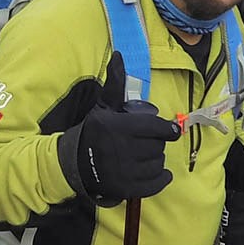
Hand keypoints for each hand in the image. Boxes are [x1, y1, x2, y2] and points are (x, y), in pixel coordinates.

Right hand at [67, 52, 179, 201]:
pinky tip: (159, 172)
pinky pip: (155, 184)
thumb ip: (116, 83)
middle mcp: (120, 150)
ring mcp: (123, 172)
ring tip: (145, 154)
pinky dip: (161, 178)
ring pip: (157, 164)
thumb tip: (120, 55)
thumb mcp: (104, 106)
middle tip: (146, 140)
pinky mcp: (125, 189)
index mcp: (117, 127)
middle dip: (156, 142)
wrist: (75, 162)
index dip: (167, 129)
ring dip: (156, 159)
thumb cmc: (94, 130)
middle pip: (158, 147)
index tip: (169, 129)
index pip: (156, 129)